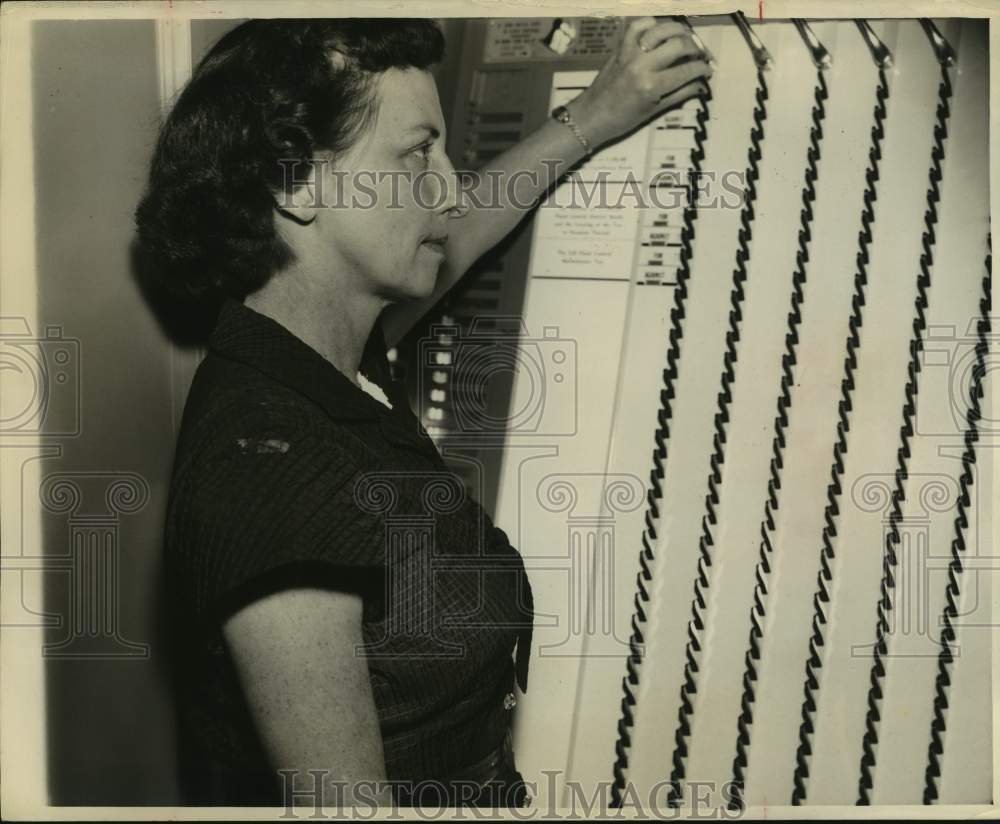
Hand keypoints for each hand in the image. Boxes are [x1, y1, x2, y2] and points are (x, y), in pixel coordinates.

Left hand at [568, 17, 711, 149]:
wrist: (591, 116)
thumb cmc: (623, 119)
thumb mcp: (655, 111)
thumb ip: (680, 95)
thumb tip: (702, 84)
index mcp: (652, 86)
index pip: (687, 70)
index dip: (703, 68)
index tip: (709, 69)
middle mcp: (642, 65)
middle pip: (679, 45)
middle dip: (696, 48)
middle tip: (700, 54)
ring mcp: (630, 53)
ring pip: (661, 29)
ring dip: (679, 31)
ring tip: (686, 39)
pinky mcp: (621, 47)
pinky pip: (638, 25)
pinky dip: (652, 24)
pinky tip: (660, 31)